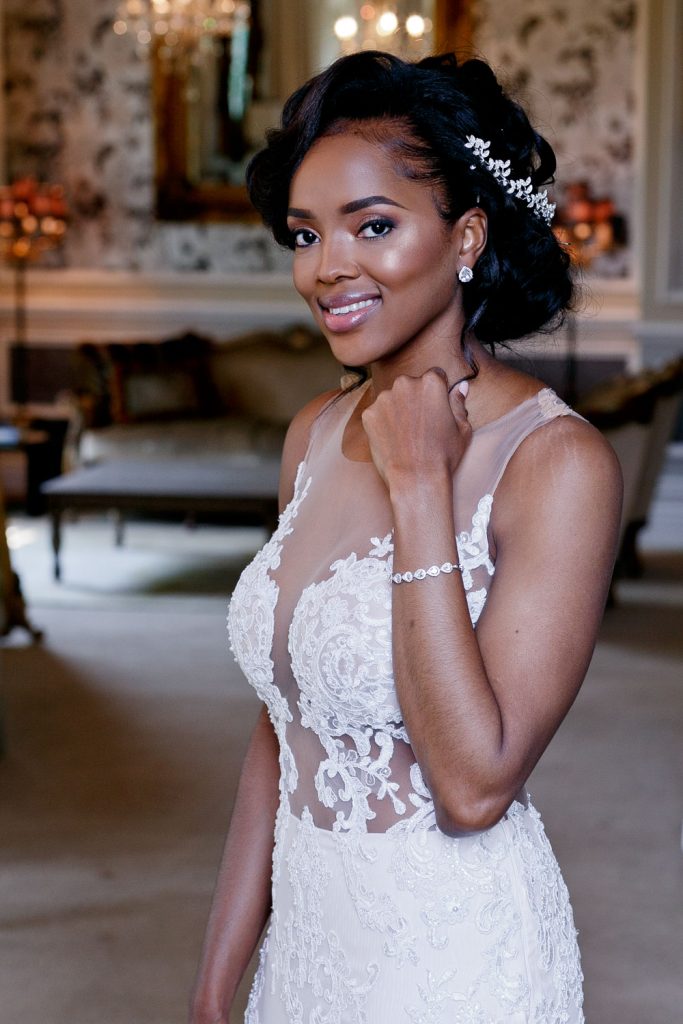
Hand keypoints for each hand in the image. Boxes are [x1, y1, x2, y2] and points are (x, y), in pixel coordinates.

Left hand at [361, 369, 470, 489]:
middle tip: (421, 425)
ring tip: (407, 435)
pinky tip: (393, 440)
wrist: (416, 479)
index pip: (435, 376)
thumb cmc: (443, 456)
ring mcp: (383, 398)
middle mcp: (405, 384)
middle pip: (411, 385)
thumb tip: (460, 387)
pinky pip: (377, 413)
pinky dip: (383, 423)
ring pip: (392, 398)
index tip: (436, 407)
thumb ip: (459, 403)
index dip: (437, 392)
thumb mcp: (463, 429)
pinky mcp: (369, 414)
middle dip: (415, 399)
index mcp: (430, 383)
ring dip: (398, 409)